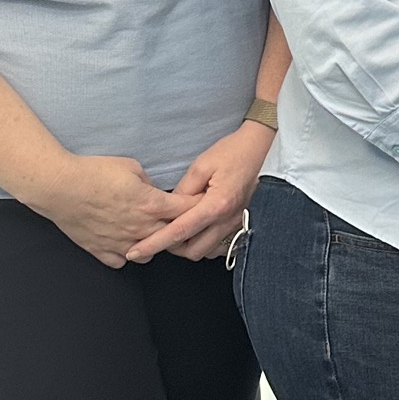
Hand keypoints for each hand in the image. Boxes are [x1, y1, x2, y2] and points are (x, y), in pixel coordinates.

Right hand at [38, 155, 193, 270]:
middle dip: (178, 228)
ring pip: (149, 253)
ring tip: (148, 231)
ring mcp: (121, 243)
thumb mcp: (130, 167)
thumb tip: (153, 191)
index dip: (198, 206)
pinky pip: (121, 261)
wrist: (59, 186)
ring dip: (153, 243)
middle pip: (172, 236)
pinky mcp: (101, 251)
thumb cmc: (93, 172)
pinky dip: (126, 253)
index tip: (204, 204)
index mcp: (151, 205)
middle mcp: (140, 228)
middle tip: (177, 220)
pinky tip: (124, 241)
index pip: (188, 211)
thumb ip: (149, 182)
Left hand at [130, 121, 277, 262]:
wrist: (262, 148)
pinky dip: (204, 242)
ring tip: (178, 229)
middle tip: (159, 233)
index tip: (135, 251)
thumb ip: (183, 191)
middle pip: (192, 250)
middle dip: (172, 248)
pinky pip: (218, 244)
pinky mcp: (239, 222)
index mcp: (216, 205)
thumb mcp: (201, 165)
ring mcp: (235, 223)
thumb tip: (169, 209)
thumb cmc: (234, 152)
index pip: (179, 231)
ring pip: (206, 251)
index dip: (154, 243)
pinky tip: (197, 230)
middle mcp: (227, 219)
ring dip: (189, 245)